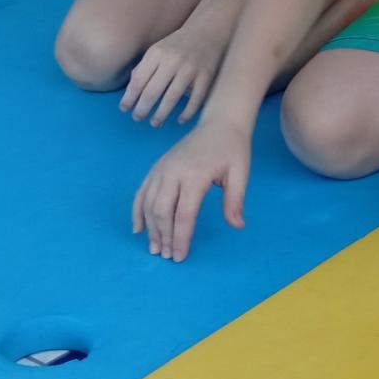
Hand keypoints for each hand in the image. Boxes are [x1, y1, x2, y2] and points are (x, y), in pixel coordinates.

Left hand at [119, 25, 227, 125]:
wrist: (209, 29)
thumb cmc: (179, 43)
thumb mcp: (158, 49)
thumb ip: (144, 67)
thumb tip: (132, 91)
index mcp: (156, 53)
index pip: (138, 81)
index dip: (129, 98)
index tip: (124, 109)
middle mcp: (172, 60)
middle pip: (152, 92)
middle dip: (142, 109)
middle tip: (138, 118)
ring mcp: (190, 69)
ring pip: (172, 98)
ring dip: (161, 114)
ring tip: (155, 123)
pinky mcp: (206, 76)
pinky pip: (195, 100)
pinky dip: (187, 113)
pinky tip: (180, 120)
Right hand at [132, 120, 250, 261]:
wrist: (220, 122)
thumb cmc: (232, 148)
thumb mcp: (240, 173)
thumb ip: (235, 200)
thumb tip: (237, 226)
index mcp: (194, 175)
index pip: (183, 214)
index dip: (180, 238)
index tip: (180, 257)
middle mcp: (173, 172)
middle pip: (161, 211)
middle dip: (163, 237)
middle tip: (167, 256)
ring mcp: (162, 168)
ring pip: (148, 204)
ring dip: (150, 228)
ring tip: (155, 248)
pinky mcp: (157, 167)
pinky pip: (142, 192)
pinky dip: (138, 211)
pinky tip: (138, 228)